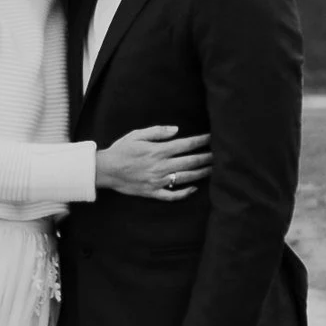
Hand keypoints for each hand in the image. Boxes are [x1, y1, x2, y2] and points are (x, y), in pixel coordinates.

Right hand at [96, 126, 211, 200]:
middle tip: (218, 155)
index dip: (201, 141)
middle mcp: (161, 166)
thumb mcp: (137, 135)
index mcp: (158, 151)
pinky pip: (172, 195)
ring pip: (185, 178)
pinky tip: (193, 188)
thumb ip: (158, 132)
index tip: (211, 137)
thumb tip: (176, 130)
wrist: (106, 169)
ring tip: (212, 170)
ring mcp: (158, 181)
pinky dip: (184, 193)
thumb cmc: (121, 150)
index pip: (186, 145)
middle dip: (206, 158)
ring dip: (201, 174)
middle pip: (190, 162)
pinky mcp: (152, 192)